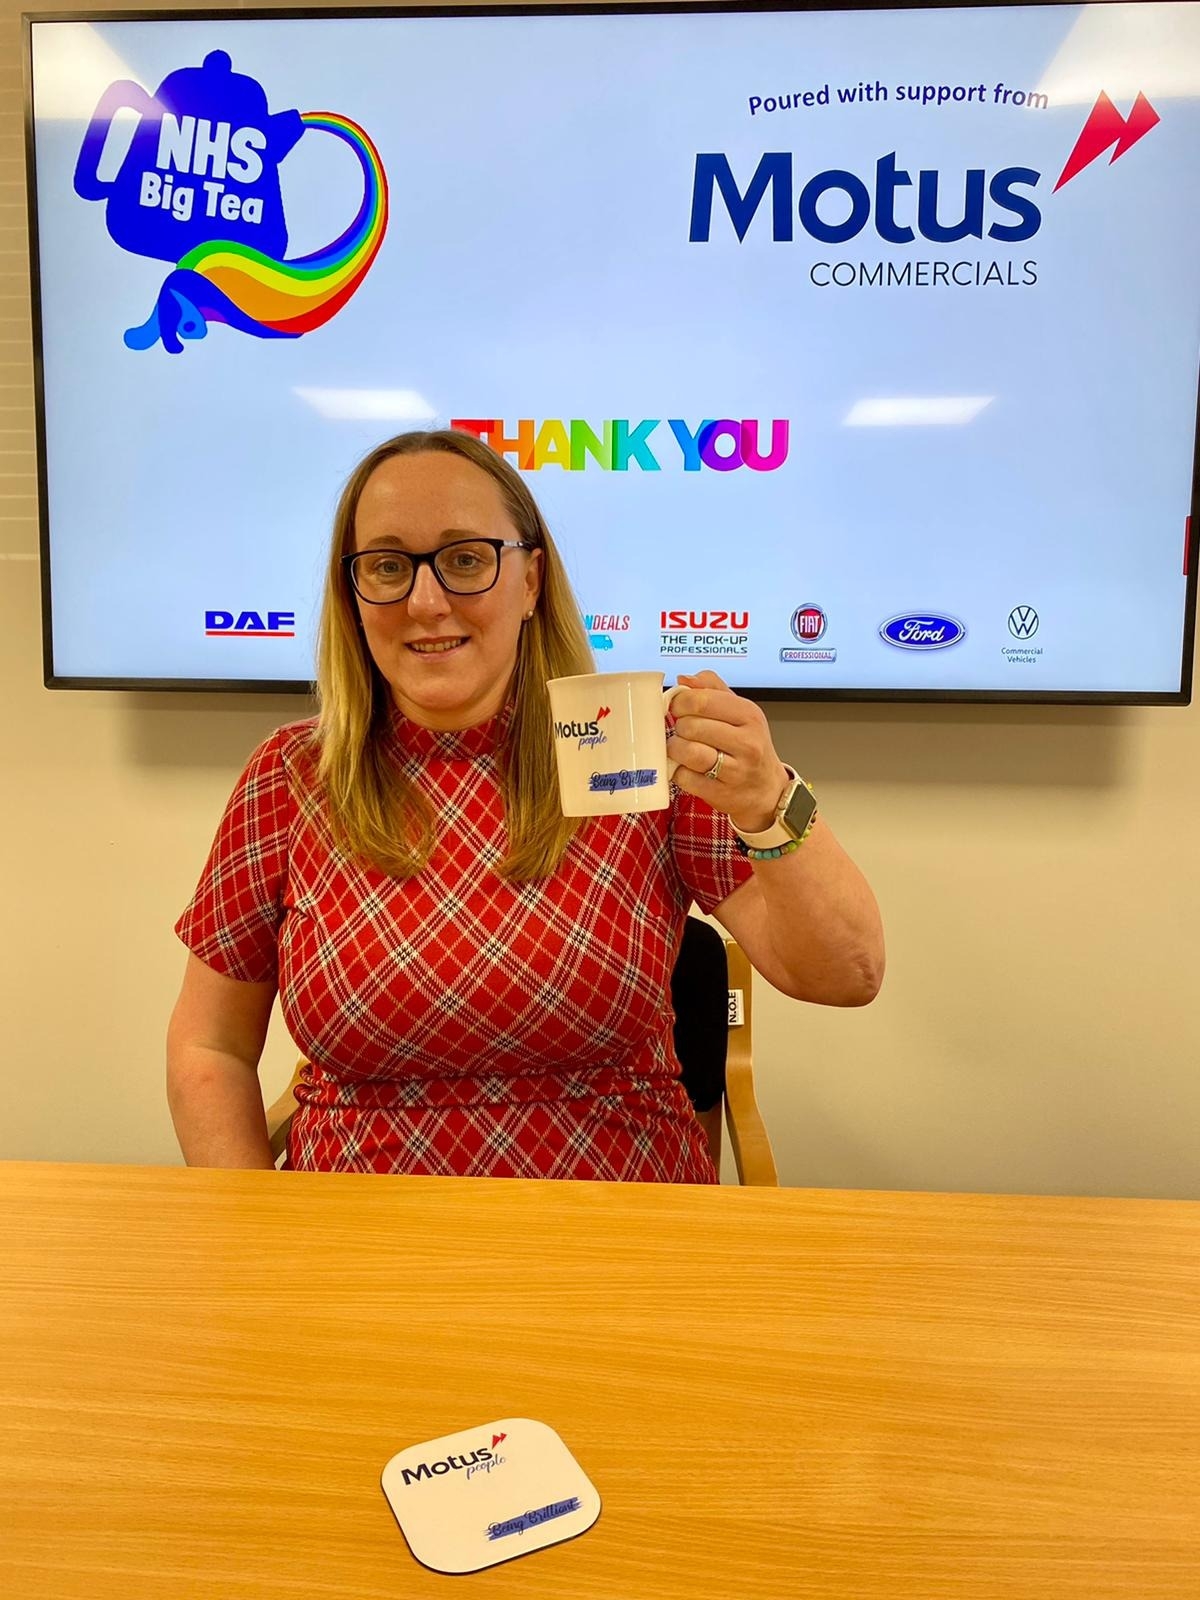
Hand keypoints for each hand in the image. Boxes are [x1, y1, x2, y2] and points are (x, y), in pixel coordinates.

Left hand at [667, 671, 789, 833]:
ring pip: (687, 752)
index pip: (702, 700)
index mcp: (749, 715)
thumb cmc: (749, 747)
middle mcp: (747, 742)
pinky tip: (687, 768)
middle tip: (683, 730)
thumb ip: (712, 689)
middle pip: (691, 726)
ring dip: (675, 749)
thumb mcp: (740, 712)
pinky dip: (678, 772)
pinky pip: (685, 777)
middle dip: (679, 726)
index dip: (680, 702)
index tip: (677, 707)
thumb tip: (684, 679)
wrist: (766, 789)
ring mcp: (735, 770)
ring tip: (681, 748)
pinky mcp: (721, 793)